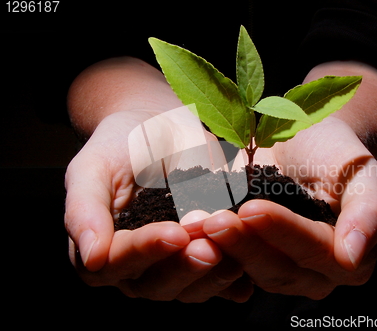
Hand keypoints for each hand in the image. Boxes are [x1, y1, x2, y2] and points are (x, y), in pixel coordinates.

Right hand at [65, 108, 252, 301]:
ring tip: (234, 257)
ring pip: (191, 288)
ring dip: (213, 277)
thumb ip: (84, 209)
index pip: (118, 262)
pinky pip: (222, 282)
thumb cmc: (123, 145)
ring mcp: (176, 265)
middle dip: (184, 267)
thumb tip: (91, 256)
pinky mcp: (209, 258)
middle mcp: (140, 267)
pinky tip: (250, 277)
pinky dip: (236, 282)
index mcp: (106, 248)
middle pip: (157, 284)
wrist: (163, 129)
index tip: (173, 234)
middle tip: (208, 248)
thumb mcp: (94, 167)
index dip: (145, 251)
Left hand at [202, 116, 376, 298]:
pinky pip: (228, 265)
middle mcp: (315, 274)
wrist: (305, 142)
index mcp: (351, 259)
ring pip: (248, 270)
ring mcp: (280, 272)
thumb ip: (367, 212)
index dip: (283, 231)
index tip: (252, 208)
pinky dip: (207, 251)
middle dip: (243, 243)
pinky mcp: (251, 261)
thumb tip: (352, 258)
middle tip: (212, 220)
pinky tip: (187, 232)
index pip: (314, 250)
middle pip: (277, 267)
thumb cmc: (336, 151)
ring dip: (219, 249)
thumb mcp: (360, 170)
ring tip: (194, 226)